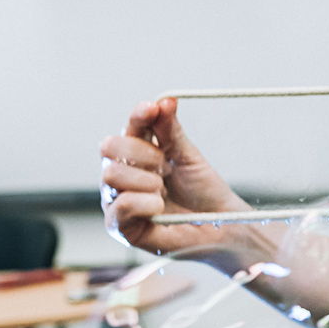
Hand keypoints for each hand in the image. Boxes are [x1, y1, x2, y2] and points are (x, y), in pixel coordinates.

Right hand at [99, 98, 253, 256]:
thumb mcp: (188, 155)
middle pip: (109, 147)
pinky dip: (142, 202)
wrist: (219, 224)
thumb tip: (164, 101)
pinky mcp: (120, 227)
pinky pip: (119, 206)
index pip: (128, 127)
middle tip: (166, 167)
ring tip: (164, 189)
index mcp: (137, 153)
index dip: (139, 115)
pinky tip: (159, 205)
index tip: (152, 109)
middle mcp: (122, 174)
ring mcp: (117, 199)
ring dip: (145, 180)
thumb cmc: (202, 191)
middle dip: (143, 154)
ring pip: (111, 174)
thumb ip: (171, 130)